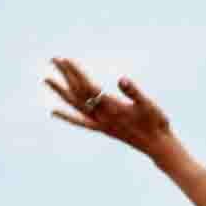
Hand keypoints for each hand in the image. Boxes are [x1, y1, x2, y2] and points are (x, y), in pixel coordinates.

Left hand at [45, 58, 177, 160]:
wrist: (159, 146)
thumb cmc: (156, 123)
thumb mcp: (148, 105)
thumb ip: (134, 92)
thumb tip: (122, 80)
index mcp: (112, 107)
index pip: (87, 87)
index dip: (75, 73)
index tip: (65, 60)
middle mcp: (102, 116)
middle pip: (78, 93)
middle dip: (65, 76)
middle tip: (54, 59)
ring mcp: (101, 123)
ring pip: (76, 105)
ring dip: (61, 92)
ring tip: (47, 80)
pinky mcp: (103, 129)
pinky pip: (81, 122)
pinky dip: (67, 117)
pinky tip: (54, 112)